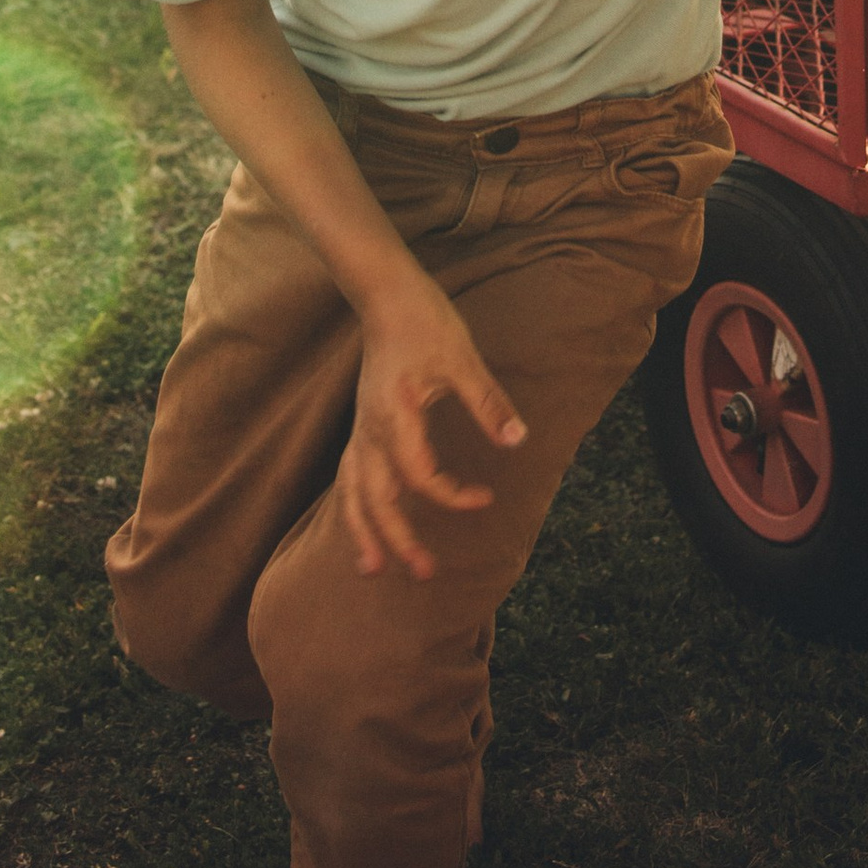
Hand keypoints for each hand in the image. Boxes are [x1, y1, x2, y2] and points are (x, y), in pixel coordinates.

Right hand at [338, 272, 525, 580]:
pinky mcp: (362, 425)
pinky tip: (364, 524)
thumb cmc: (426, 321)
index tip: (485, 498)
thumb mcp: (462, 358)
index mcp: (394, 417)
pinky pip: (350, 476)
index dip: (452, 495)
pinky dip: (354, 505)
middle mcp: (370, 430)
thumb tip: (517, 440)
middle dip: (396, 539)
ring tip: (372, 570)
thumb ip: (487, 402)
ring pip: (352, 492)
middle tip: (424, 573)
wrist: (387, 295)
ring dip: (363, 530)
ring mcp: (361, 429)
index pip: (420, 476)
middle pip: (375, 498)